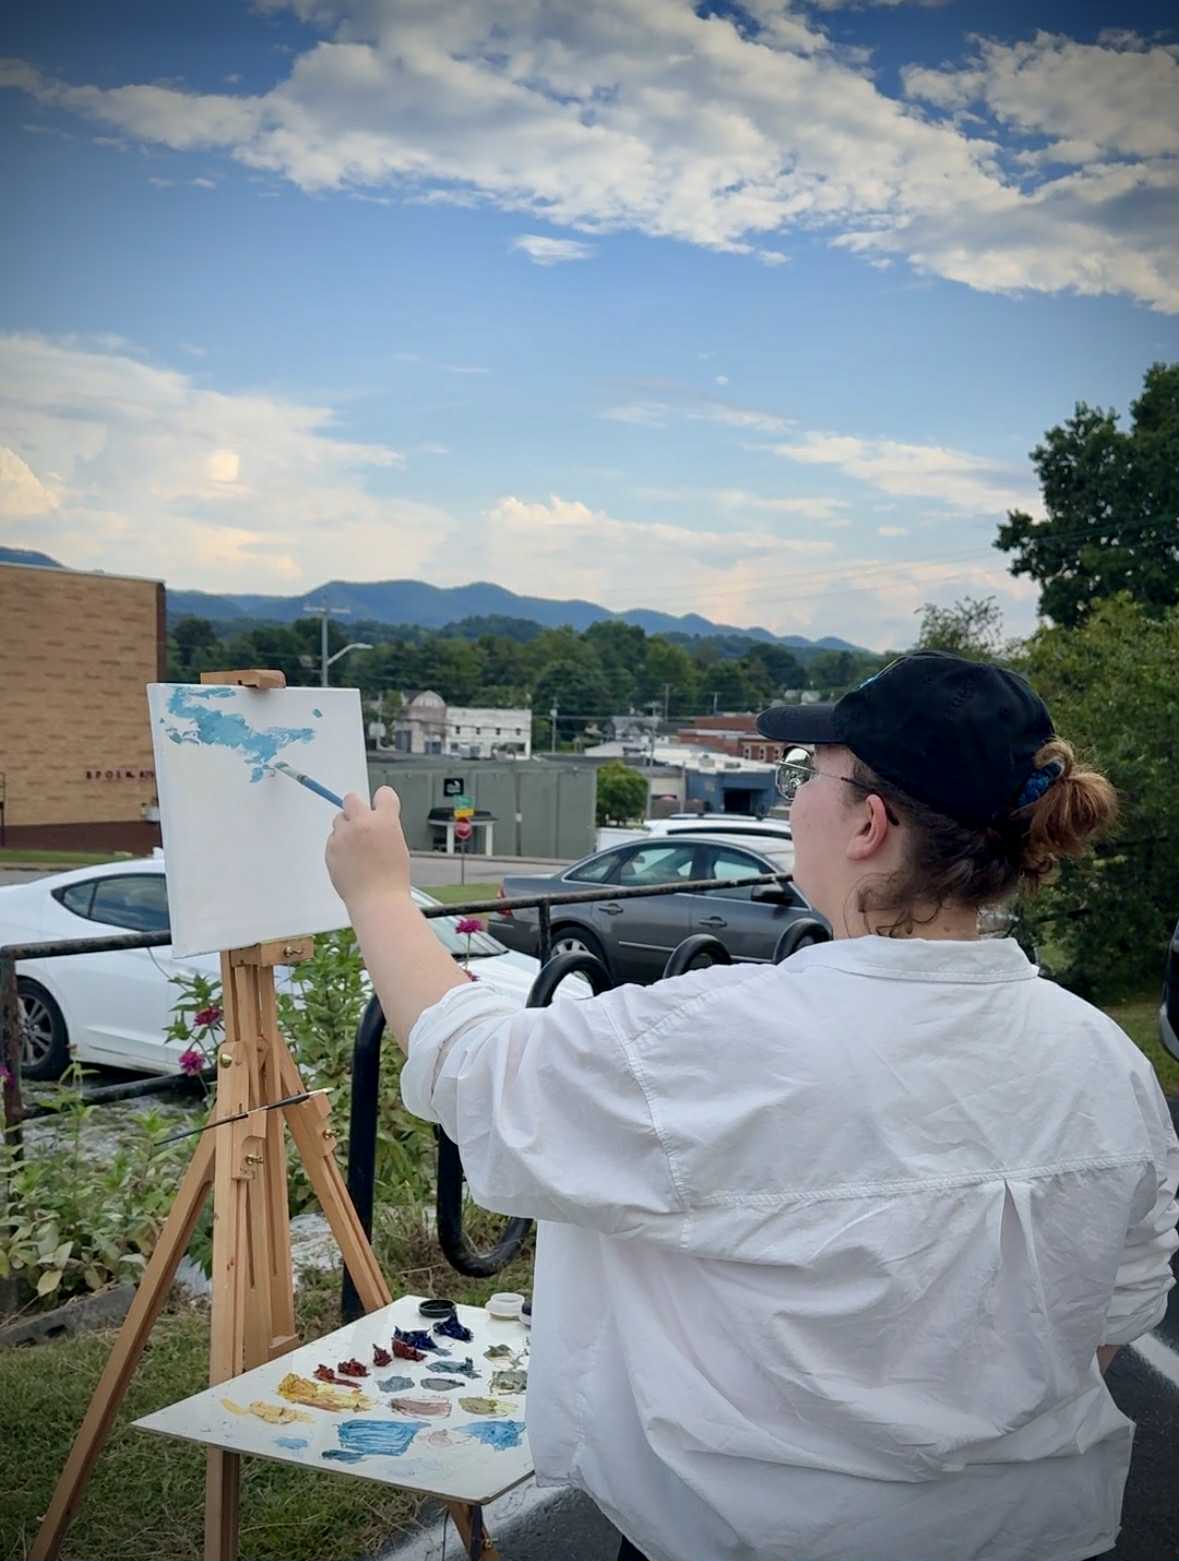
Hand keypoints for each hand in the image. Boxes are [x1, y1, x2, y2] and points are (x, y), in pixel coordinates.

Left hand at [325, 786, 411, 909]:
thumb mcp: (397, 845)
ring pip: (339, 819)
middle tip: (360, 822)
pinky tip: (350, 861)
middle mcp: (363, 823)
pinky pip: (332, 839)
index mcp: (385, 820)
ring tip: (356, 848)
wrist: (377, 900)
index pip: (383, 794)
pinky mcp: (331, 848)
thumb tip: (374, 821)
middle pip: (351, 799)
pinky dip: (339, 846)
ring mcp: (344, 835)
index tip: (380, 805)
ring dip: (346, 828)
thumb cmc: (392, 877)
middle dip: (355, 807)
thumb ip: (384, 827)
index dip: (382, 800)